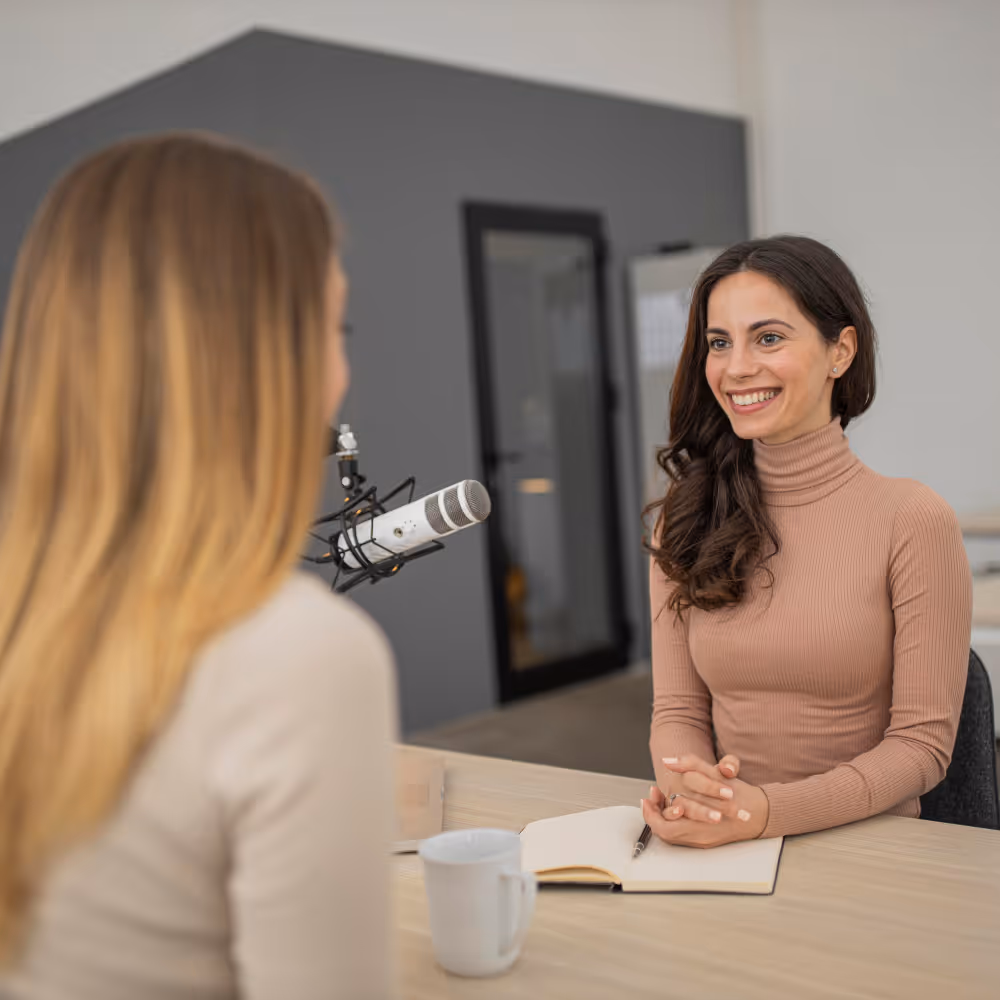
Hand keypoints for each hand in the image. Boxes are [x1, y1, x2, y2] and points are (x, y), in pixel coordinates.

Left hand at [641, 755, 768, 847]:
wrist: (758, 813)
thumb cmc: (738, 792)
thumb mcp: (716, 773)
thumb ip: (691, 764)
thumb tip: (667, 761)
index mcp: (702, 815)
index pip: (668, 819)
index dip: (654, 809)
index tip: (650, 793)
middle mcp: (702, 831)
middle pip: (666, 831)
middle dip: (653, 816)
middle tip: (647, 801)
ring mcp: (703, 839)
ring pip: (672, 836)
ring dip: (660, 821)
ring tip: (655, 805)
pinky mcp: (705, 842)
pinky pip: (681, 838)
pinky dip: (671, 825)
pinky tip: (670, 811)